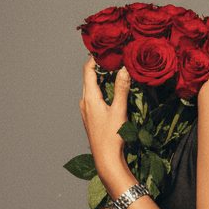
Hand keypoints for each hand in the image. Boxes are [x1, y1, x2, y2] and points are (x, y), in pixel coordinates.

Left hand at [79, 56, 130, 187]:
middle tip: (114, 56)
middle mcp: (85, 102)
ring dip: (101, 78)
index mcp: (89, 98)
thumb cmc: (112, 137)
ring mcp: (86, 110)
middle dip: (100, 66)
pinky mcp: (91, 117)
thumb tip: (124, 68)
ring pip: (91, 87)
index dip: (95, 57)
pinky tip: (112, 90)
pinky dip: (102, 89)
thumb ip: (122, 89)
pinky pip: (94, 97)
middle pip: (89, 77)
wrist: (105, 160)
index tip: (106, 49)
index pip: (88, 70)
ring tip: (115, 69)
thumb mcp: (119, 111)